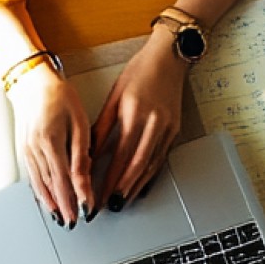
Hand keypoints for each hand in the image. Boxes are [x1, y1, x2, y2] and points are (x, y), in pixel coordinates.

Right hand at [7, 67, 94, 227]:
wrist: (33, 84)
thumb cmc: (59, 97)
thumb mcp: (78, 122)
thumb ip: (81, 154)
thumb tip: (84, 179)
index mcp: (51, 142)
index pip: (67, 178)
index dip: (77, 197)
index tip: (87, 210)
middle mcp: (35, 150)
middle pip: (52, 185)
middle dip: (64, 206)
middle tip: (74, 223)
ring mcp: (27, 151)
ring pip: (40, 184)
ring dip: (51, 203)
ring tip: (60, 218)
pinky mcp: (24, 151)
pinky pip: (33, 177)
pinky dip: (40, 192)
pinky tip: (46, 200)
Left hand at [92, 32, 188, 208]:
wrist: (169, 58)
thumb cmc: (139, 72)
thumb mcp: (115, 96)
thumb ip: (102, 126)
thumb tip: (89, 152)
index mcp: (135, 114)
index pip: (121, 156)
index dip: (110, 179)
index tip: (99, 195)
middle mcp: (154, 124)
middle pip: (137, 166)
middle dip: (123, 189)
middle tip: (112, 206)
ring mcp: (167, 129)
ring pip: (152, 166)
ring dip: (137, 187)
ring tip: (125, 201)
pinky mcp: (175, 130)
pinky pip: (161, 158)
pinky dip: (151, 175)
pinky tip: (142, 185)